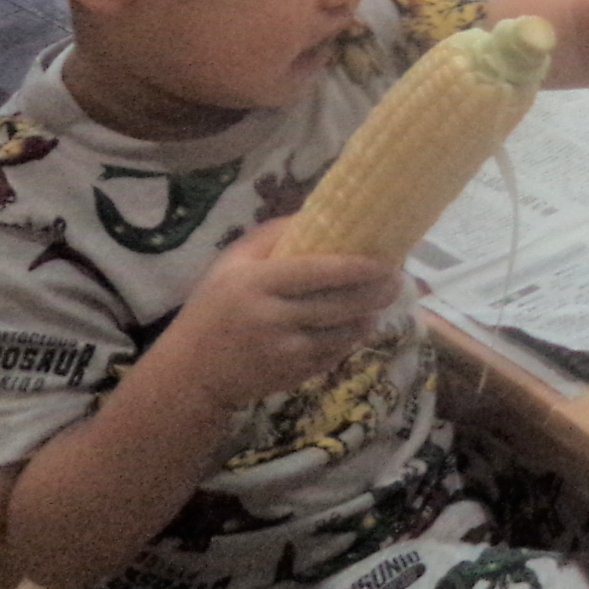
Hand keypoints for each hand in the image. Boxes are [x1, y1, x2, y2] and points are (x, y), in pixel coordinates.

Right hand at [161, 220, 402, 412]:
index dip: (355, 267)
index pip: (316, 273)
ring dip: (368, 317)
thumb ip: (272, 236)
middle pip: (338, 305)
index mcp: (256, 284)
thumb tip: (320, 212)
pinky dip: (349, 340)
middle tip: (398, 279)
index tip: (384, 260)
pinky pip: (333, 354)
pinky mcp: (291, 376)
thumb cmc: (212, 309)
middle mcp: (271, 318)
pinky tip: (357, 326)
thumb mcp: (230, 265)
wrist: (189, 375)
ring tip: (382, 302)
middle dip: (375, 293)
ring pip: (342, 333)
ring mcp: (283, 352)